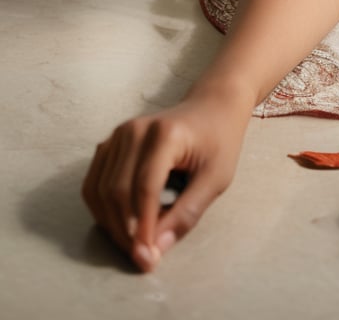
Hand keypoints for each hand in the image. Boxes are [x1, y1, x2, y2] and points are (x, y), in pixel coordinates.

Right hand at [82, 86, 250, 272]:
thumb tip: (156, 249)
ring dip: (111, 224)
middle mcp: (136, 130)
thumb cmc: (219, 140)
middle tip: (143, 258)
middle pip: (117, 191)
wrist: (212, 106)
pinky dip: (102, 209)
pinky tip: (121, 223)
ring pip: (99, 190)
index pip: (144, 189)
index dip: (143, 228)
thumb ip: (187, 213)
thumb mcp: (216, 178)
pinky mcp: (110, 142)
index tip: (148, 259)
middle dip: (126, 232)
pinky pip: (93, 183)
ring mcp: (119, 133)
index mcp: (165, 134)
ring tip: (133, 244)